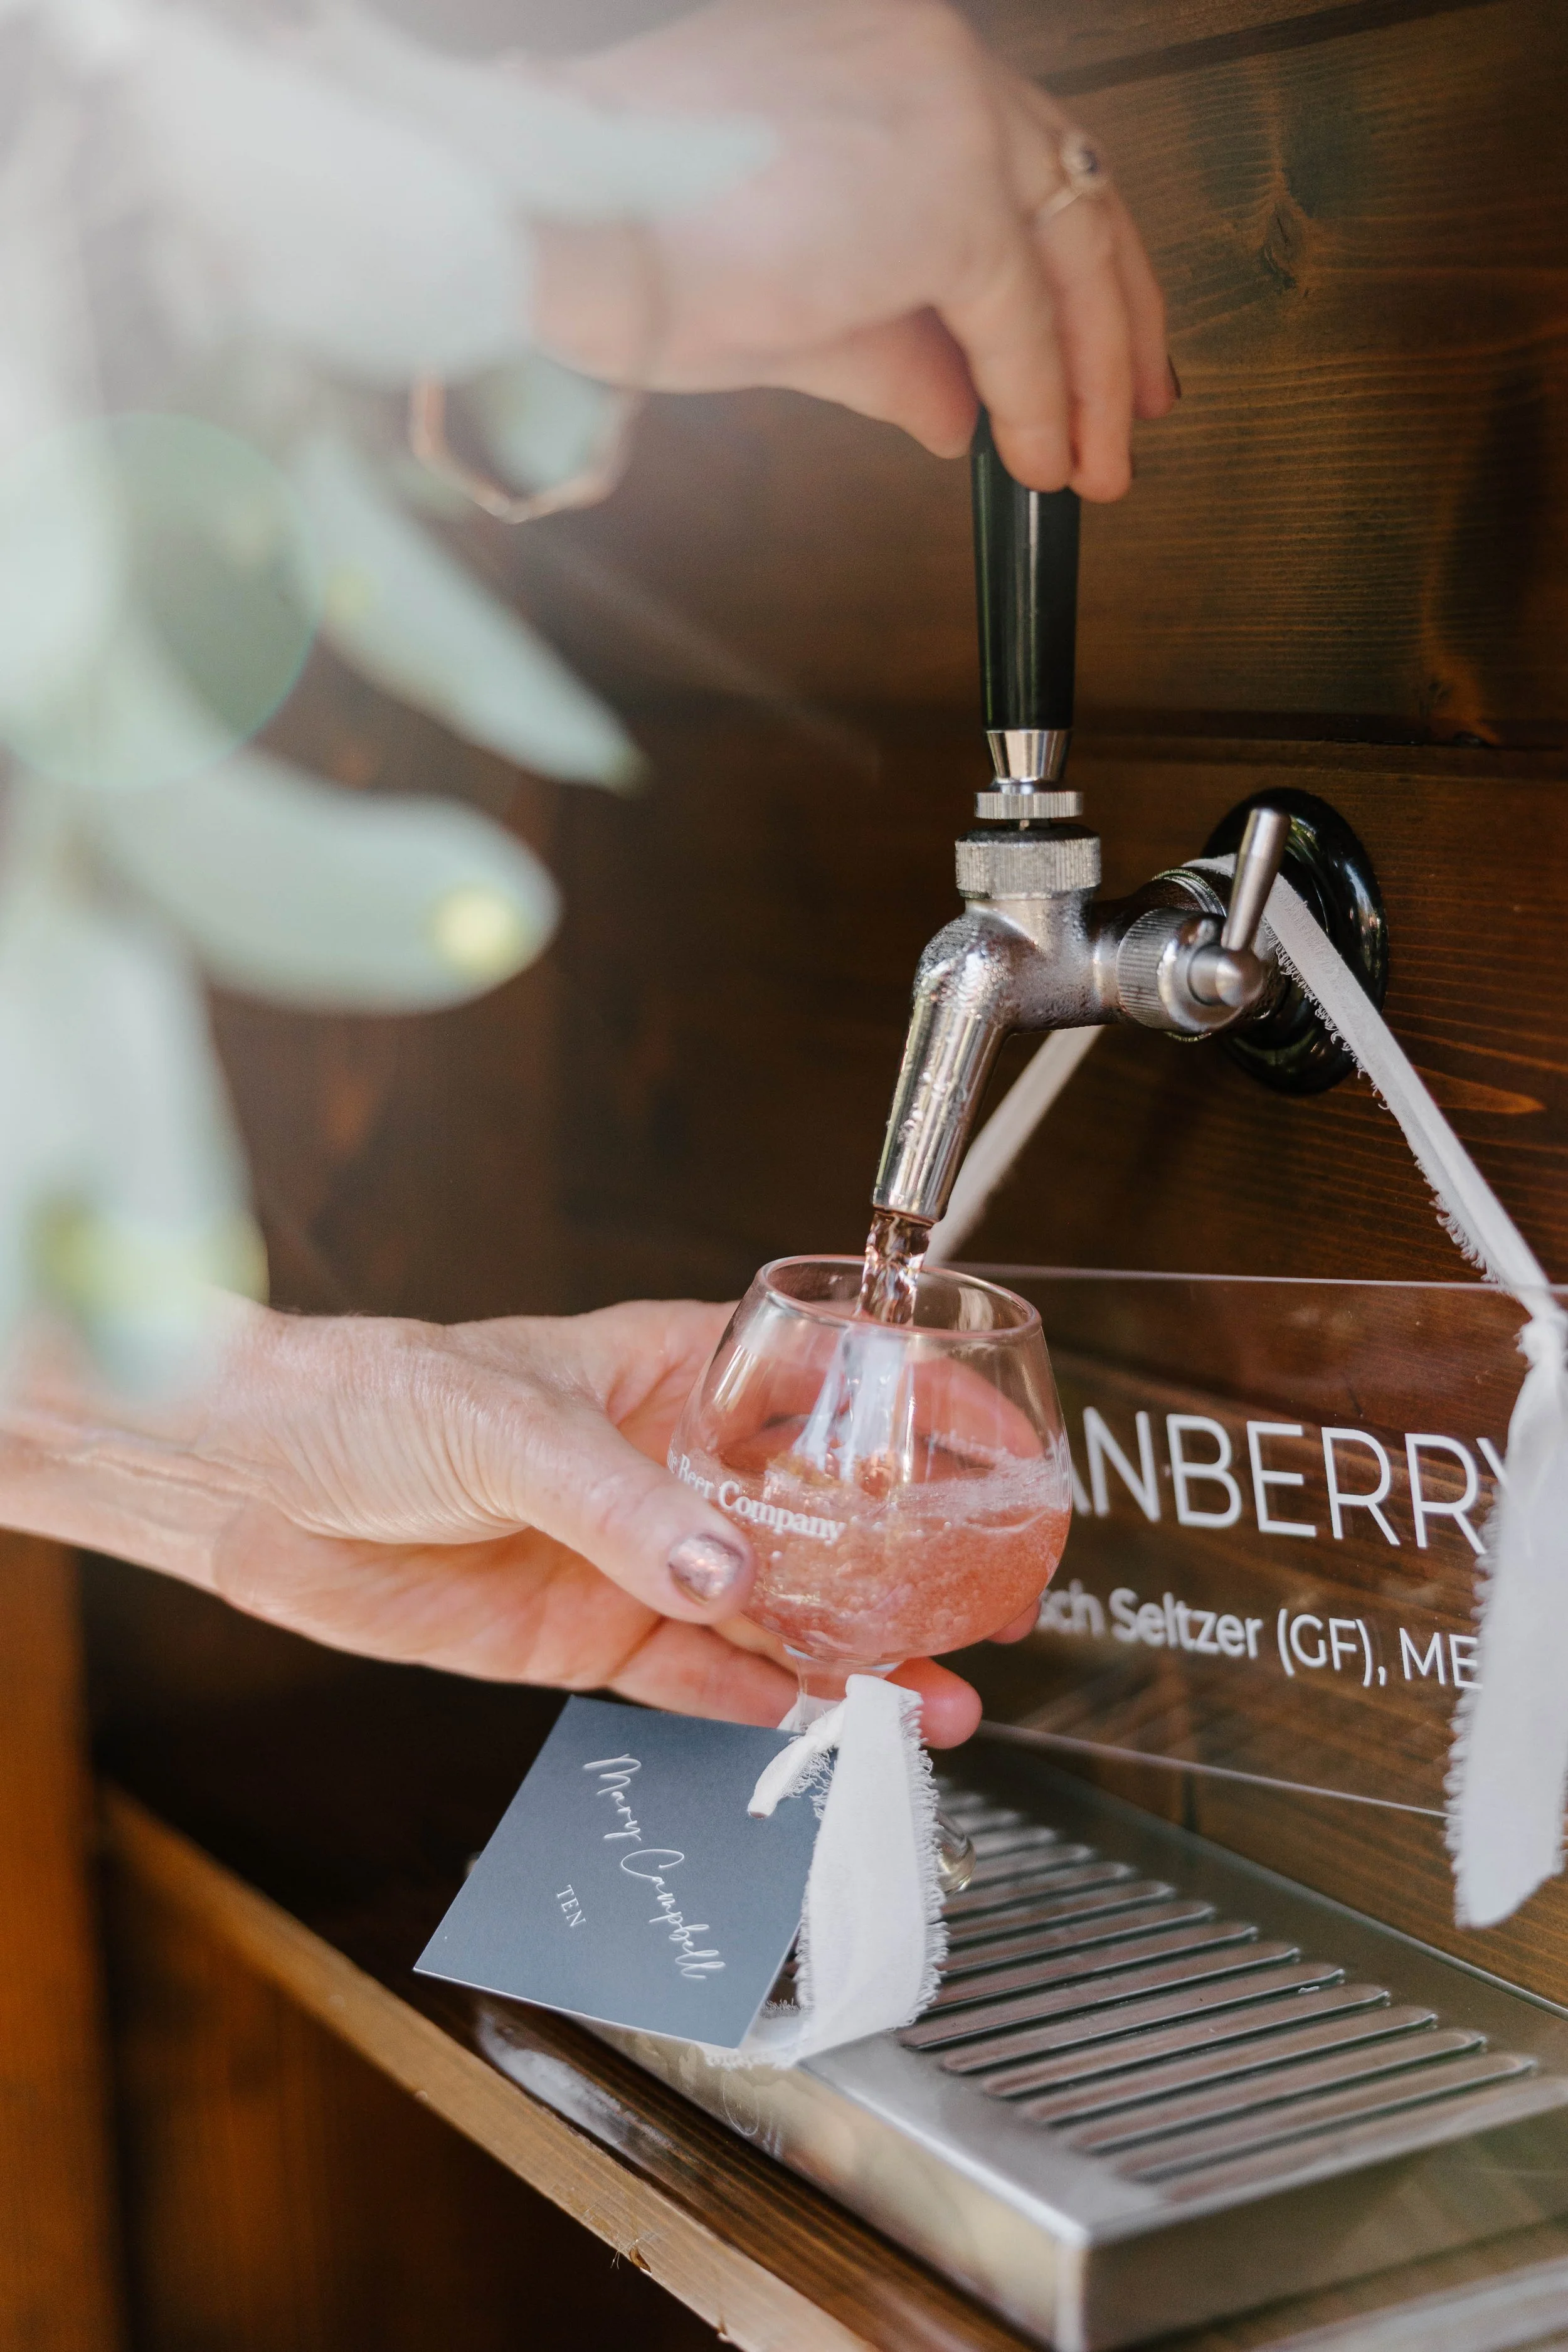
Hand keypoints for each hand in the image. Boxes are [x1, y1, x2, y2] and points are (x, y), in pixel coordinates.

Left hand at [6, 1299, 1006, 1741]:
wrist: (242, 1483)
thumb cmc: (363, 1395)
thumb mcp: (500, 1424)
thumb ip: (619, 1504)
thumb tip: (726, 1574)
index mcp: (667, 1372)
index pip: (824, 1384)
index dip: (921, 1415)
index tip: (1006, 1453)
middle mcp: (666, 1468)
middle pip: (820, 1515)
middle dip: (912, 1561)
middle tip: (997, 1609)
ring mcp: (632, 1557)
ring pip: (773, 1612)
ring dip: (855, 1657)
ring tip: (935, 1699)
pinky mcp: (583, 1636)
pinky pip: (695, 1677)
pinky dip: (758, 1704)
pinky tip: (819, 1723)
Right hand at [528, 0, 1172, 498]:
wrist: (565, 224)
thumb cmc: (631, 237)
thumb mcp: (789, 297)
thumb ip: (893, 346)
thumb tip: (954, 411)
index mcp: (883, 52)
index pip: (1017, 150)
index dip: (1067, 261)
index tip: (1090, 338)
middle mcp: (927, 58)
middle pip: (1071, 186)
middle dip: (1113, 317)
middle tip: (1130, 407)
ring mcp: (947, 114)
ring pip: (1069, 248)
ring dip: (1090, 372)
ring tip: (1092, 461)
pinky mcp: (949, 195)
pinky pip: (1021, 317)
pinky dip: (1040, 398)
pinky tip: (1040, 459)